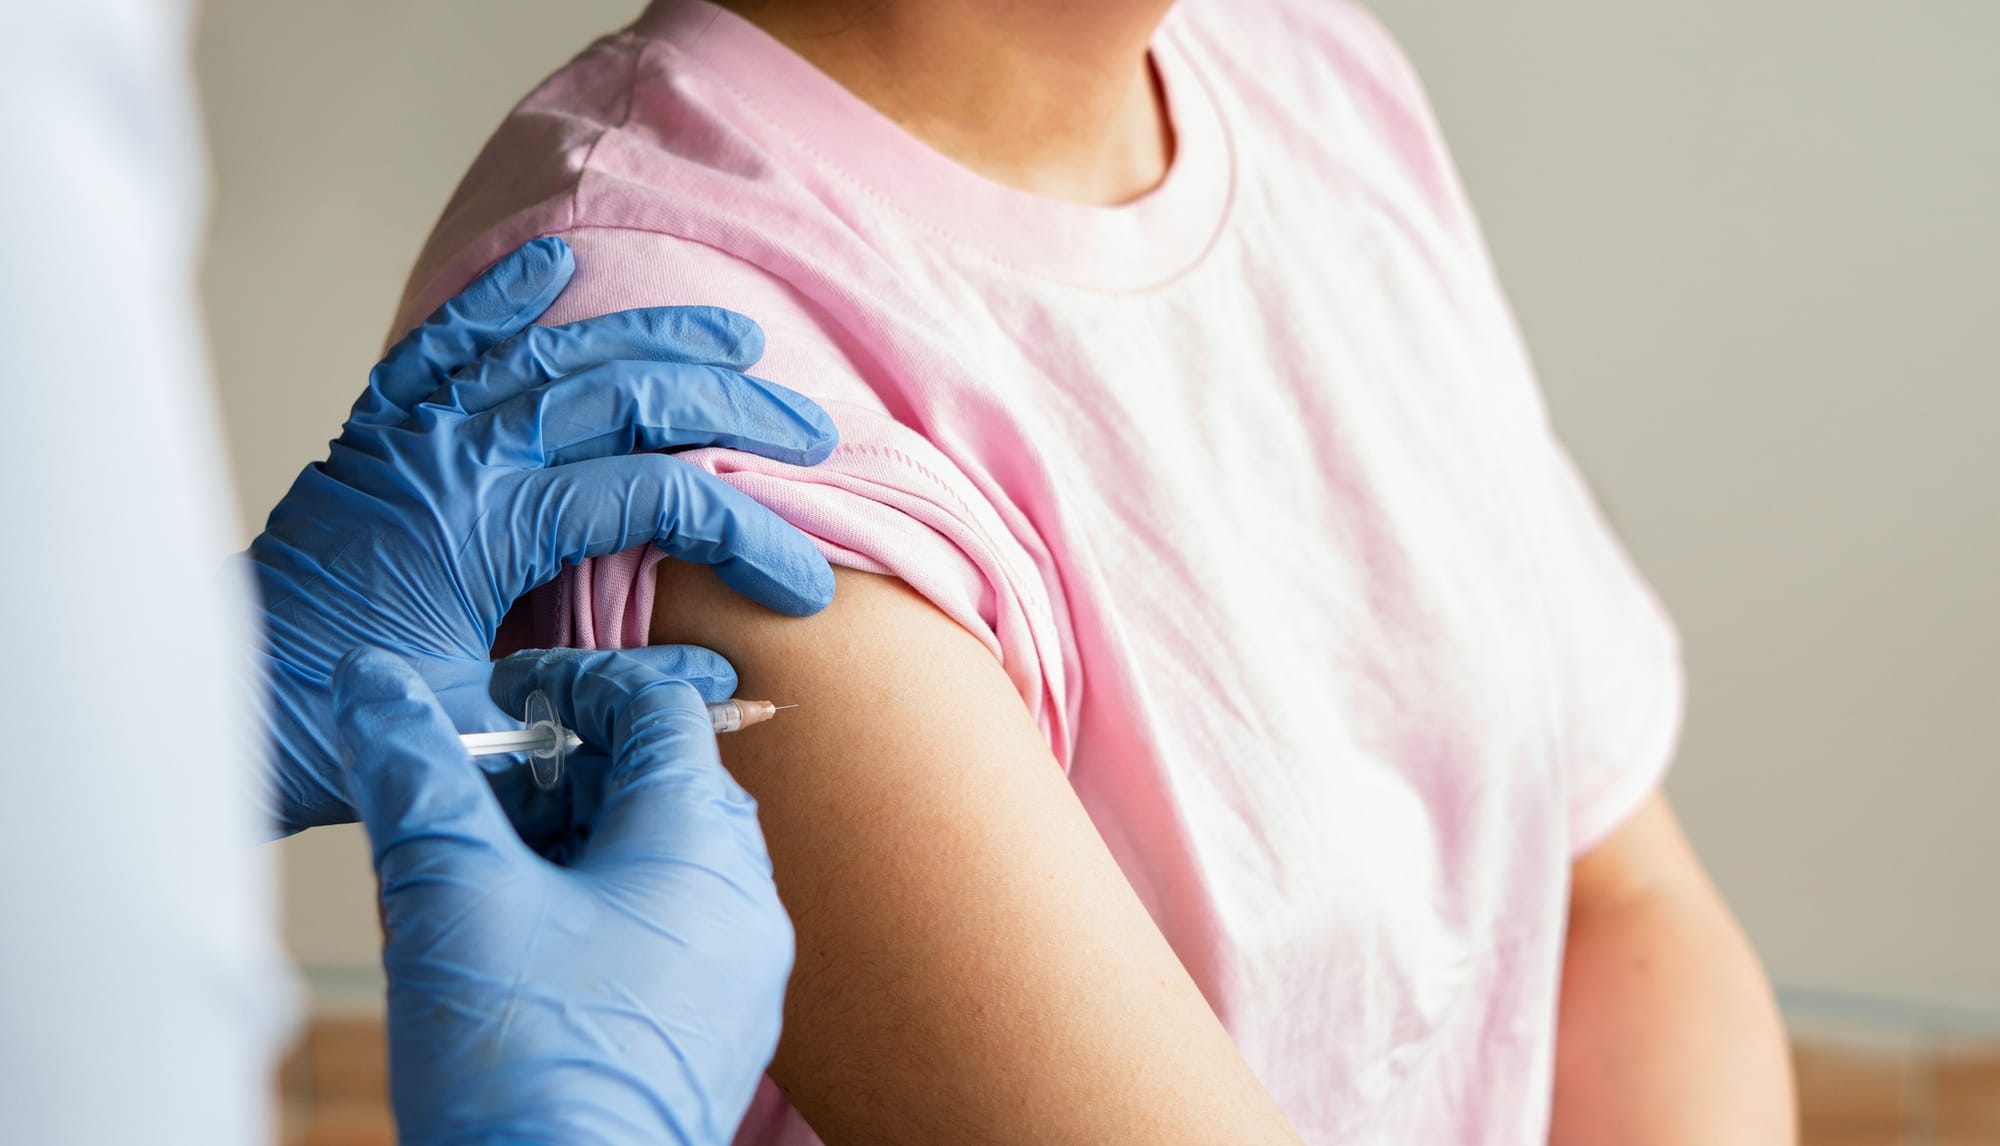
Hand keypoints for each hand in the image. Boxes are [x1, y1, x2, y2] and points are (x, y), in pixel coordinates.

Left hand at [249, 236, 836, 832]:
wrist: (226, 705)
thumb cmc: (350, 726)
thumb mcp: (497, 727)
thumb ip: (617, 696)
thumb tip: (728, 682)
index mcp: (492, 520)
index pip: (657, 500)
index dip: (749, 535)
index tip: (803, 584)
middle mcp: (459, 451)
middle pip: (624, 396)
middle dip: (730, 409)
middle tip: (808, 429)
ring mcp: (417, 432)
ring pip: (554, 351)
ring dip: (651, 337)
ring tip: (734, 338)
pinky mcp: (382, 435)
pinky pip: (445, 345)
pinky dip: (499, 300)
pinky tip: (549, 263)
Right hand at [333, 647, 792, 1145]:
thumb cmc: (522, 1064)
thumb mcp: (447, 892)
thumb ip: (414, 773)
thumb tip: (375, 683)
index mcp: (700, 845)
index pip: (663, 710)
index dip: (580, 684)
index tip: (507, 697)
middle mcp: (743, 901)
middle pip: (663, 785)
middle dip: (565, 770)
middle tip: (478, 786)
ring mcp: (737, 975)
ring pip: (660, 863)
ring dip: (574, 843)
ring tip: (483, 867)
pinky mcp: (712, 1035)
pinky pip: (666, 935)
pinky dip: (598, 909)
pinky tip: (519, 941)